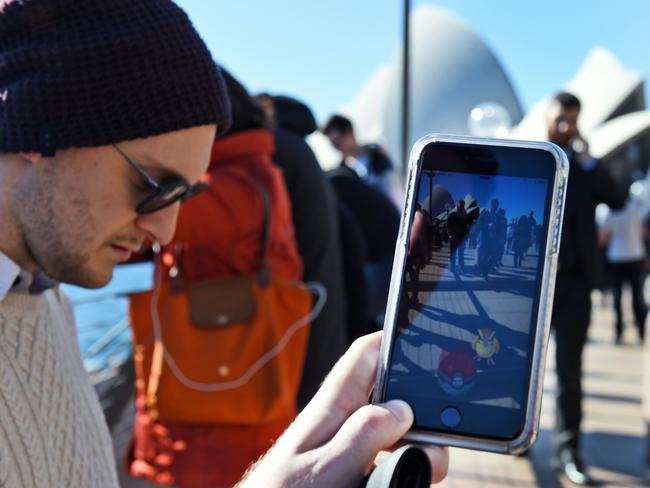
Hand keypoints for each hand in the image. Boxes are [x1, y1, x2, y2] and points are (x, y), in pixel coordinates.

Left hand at [236, 332, 448, 486]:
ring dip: (417, 441)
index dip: (396, 339)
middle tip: (437, 434)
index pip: (367, 353)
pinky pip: (388, 453)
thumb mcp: (327, 467)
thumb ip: (363, 434)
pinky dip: (405, 460)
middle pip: (391, 392)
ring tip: (425, 465)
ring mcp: (347, 443)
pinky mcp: (351, 467)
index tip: (428, 342)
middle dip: (419, 406)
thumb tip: (403, 409)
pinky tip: (409, 476)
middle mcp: (341, 418)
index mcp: (332, 405)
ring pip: (395, 428)